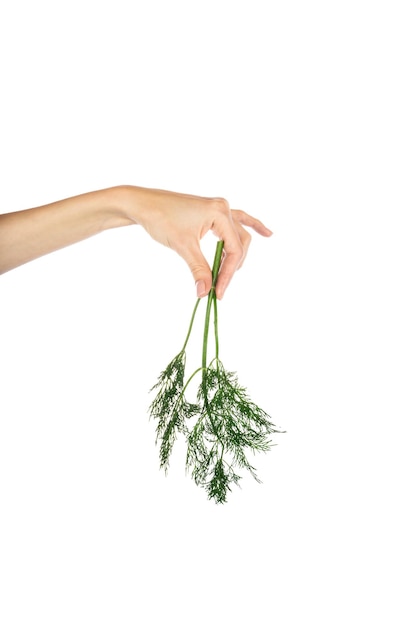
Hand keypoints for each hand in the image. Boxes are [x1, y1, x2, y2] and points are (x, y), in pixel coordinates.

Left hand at [121, 186, 272, 298]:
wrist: (143, 204)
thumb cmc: (161, 219)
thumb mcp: (183, 246)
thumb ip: (198, 269)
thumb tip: (205, 293)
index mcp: (220, 212)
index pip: (233, 249)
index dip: (228, 274)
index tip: (218, 292)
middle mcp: (224, 208)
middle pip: (239, 243)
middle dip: (231, 268)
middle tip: (220, 288)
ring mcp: (218, 209)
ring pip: (238, 235)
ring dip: (238, 256)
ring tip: (236, 274)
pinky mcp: (211, 213)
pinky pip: (237, 222)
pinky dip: (250, 227)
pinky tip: (266, 234)